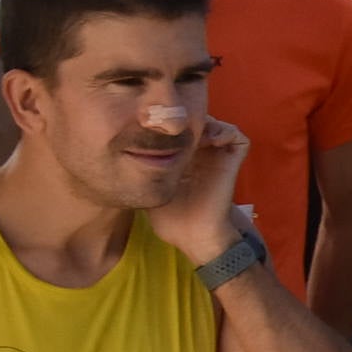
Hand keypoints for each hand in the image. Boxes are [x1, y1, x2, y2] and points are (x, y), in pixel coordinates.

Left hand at [150, 121, 249, 264]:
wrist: (192, 233)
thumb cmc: (169, 214)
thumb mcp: (145, 184)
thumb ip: (136, 167)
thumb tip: (116, 148)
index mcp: (182, 156)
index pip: (176, 128)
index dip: (167, 123)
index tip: (154, 125)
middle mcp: (201, 152)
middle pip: (194, 121)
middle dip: (183, 119)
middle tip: (170, 124)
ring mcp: (218, 154)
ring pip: (214, 123)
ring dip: (203, 122)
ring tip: (188, 131)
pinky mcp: (232, 159)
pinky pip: (236, 135)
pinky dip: (224, 131)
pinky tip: (207, 138)